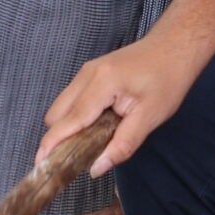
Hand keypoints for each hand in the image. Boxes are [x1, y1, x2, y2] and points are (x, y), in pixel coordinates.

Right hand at [39, 32, 209, 176]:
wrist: (175, 46)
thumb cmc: (168, 78)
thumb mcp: (151, 117)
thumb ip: (122, 145)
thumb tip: (96, 168)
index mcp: (102, 83)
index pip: (70, 120)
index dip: (53, 145)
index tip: (39, 165)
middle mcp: (87, 74)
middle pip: (56, 114)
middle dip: (59, 138)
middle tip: (72, 161)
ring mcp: (87, 71)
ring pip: (61, 106)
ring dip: (67, 128)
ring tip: (86, 146)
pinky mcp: (91, 73)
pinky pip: (72, 99)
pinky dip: (75, 117)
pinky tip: (94, 128)